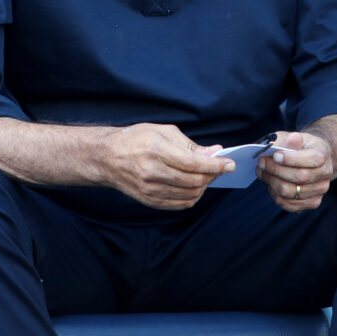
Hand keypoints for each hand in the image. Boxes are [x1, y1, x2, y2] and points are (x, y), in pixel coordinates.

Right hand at [103, 123, 233, 209]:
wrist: (108, 158)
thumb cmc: (135, 139)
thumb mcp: (162, 131)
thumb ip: (189, 144)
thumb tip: (213, 152)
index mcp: (156, 150)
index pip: (192, 163)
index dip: (215, 165)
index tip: (229, 164)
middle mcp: (152, 172)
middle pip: (194, 180)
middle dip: (212, 175)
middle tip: (219, 168)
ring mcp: (151, 189)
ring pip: (190, 194)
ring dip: (204, 185)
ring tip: (206, 175)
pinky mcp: (150, 200)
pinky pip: (180, 204)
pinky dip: (193, 196)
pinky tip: (195, 186)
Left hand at [255, 131, 332, 211]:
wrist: (312, 160)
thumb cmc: (300, 146)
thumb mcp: (294, 137)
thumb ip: (291, 138)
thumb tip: (292, 139)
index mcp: (323, 155)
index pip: (312, 159)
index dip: (292, 159)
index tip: (275, 155)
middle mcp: (325, 174)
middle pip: (299, 177)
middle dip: (276, 169)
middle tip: (261, 162)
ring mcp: (320, 190)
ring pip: (290, 192)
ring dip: (271, 181)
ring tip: (262, 171)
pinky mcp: (311, 202)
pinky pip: (288, 203)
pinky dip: (274, 193)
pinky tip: (270, 183)